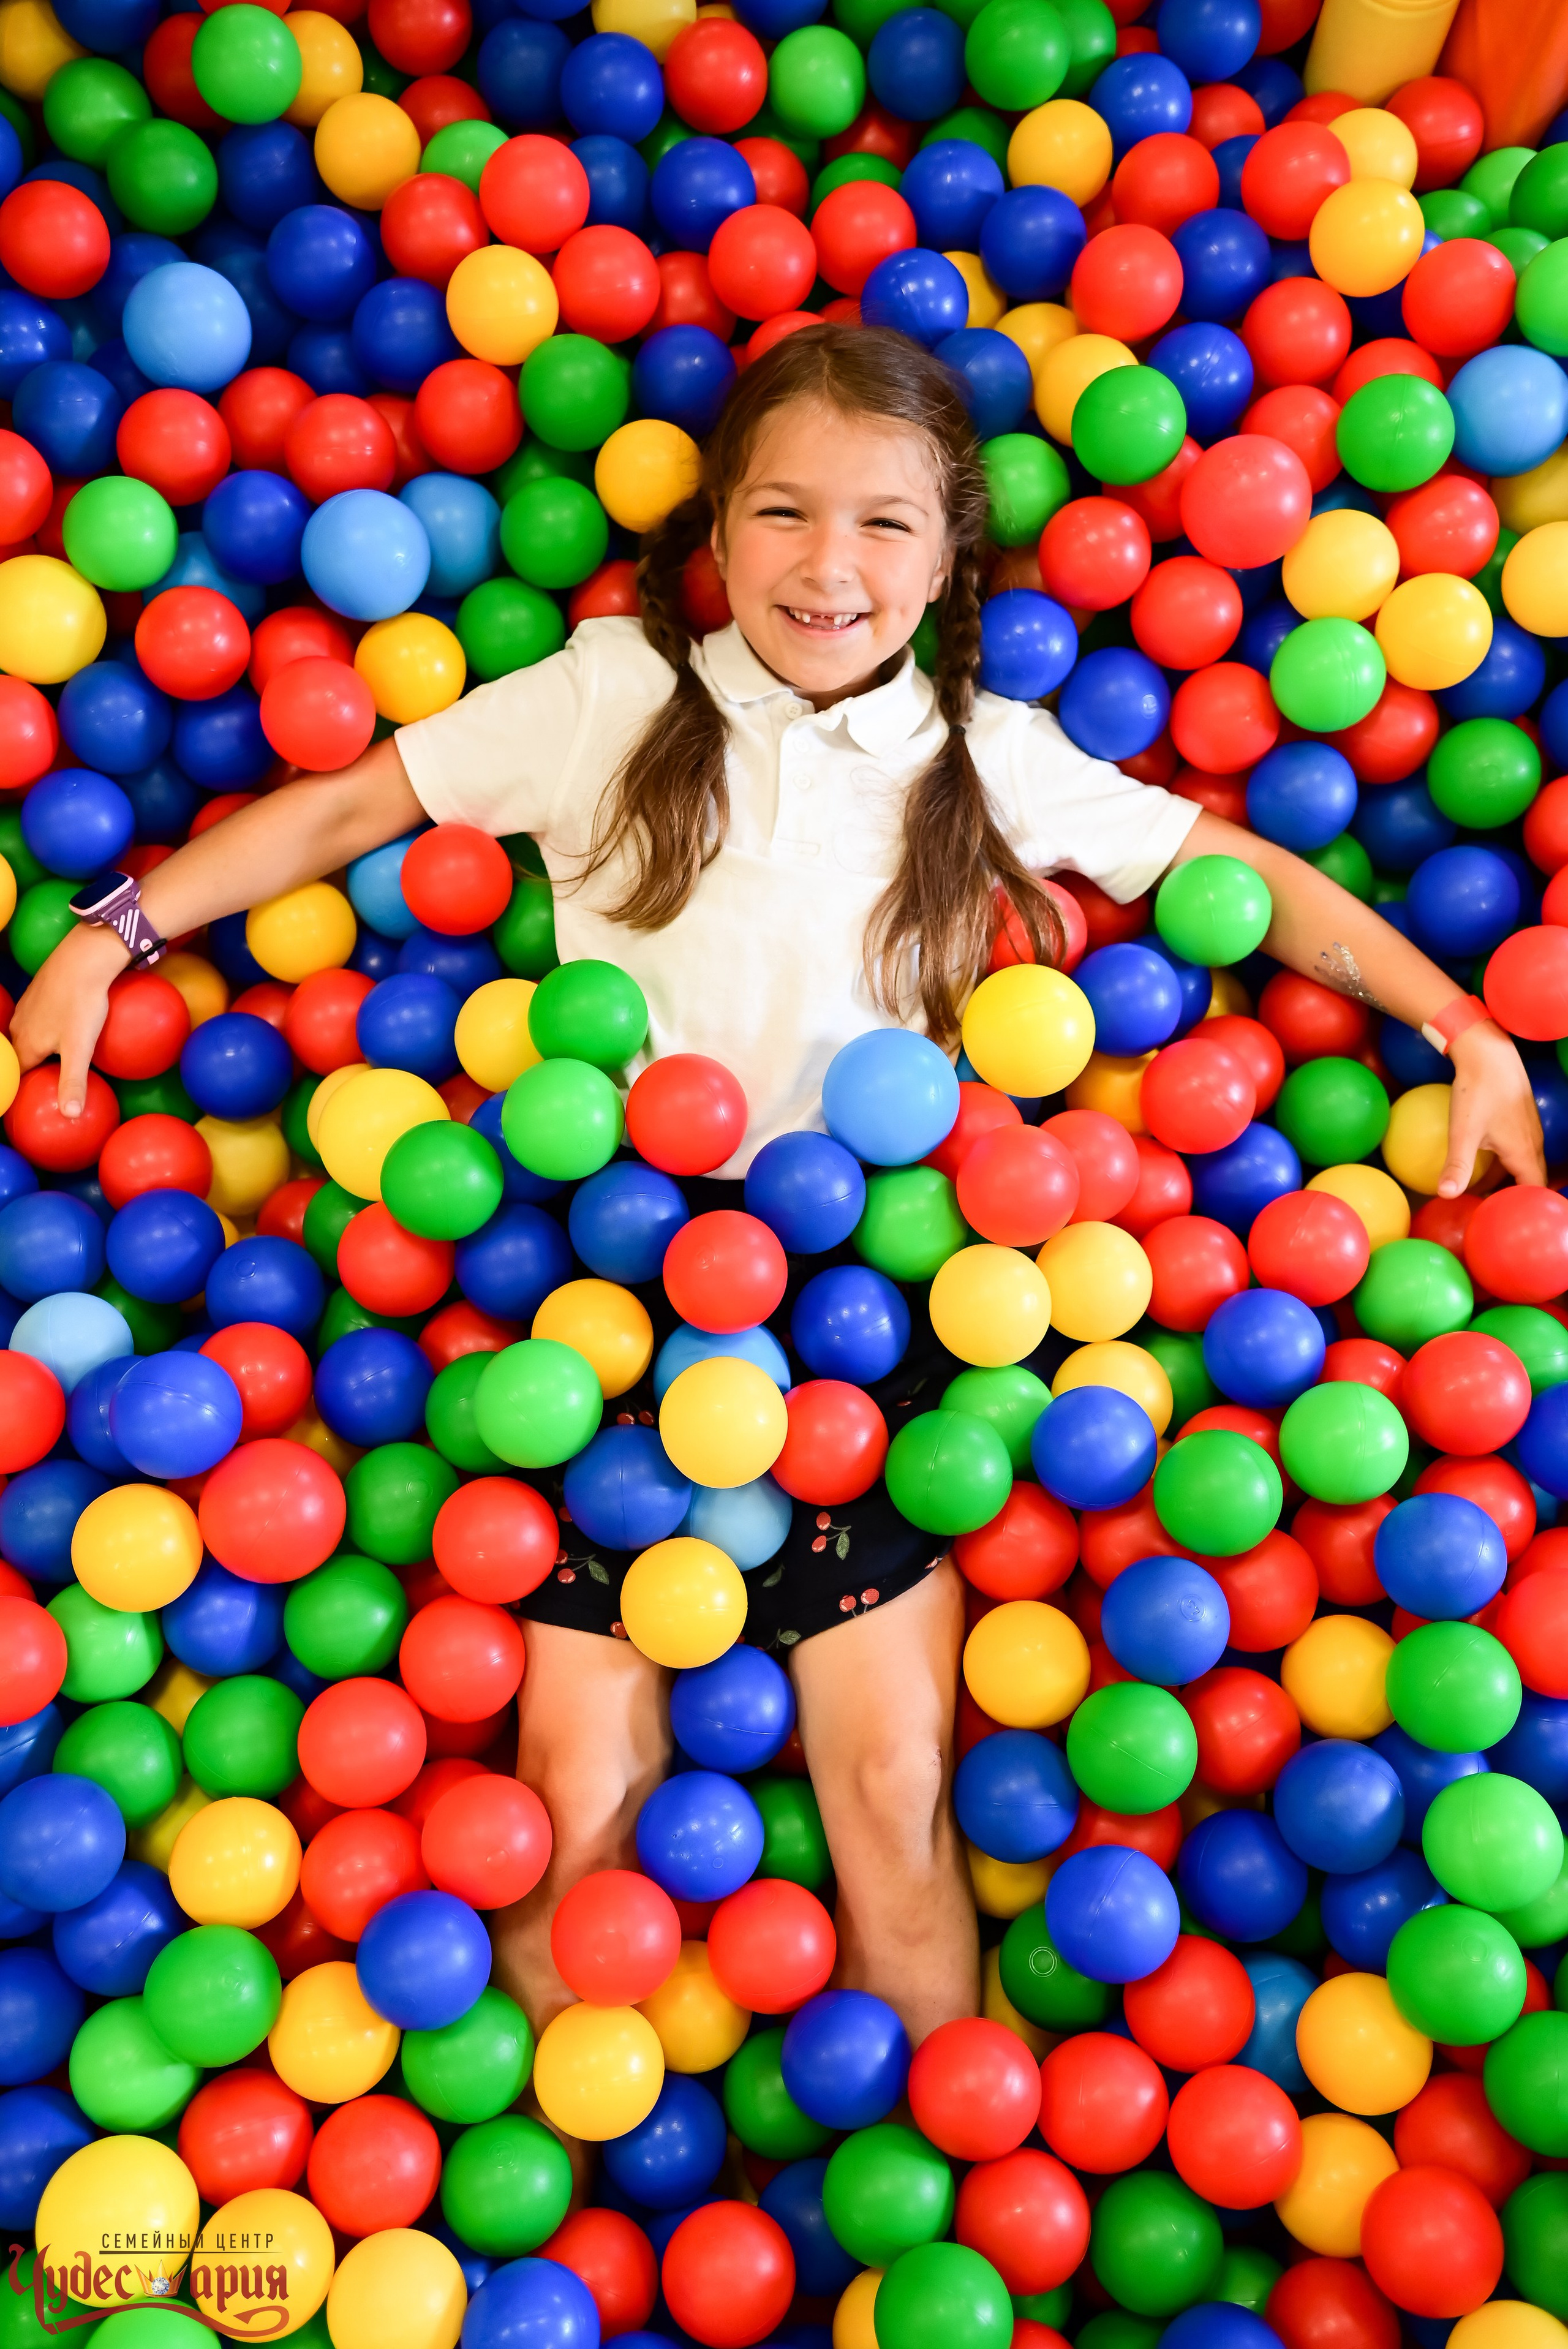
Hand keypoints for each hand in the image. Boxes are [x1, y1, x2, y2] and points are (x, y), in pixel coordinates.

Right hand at [11, 924, 130, 1116]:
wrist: (84, 958)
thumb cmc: (82, 1004)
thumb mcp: (80, 1048)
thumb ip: (73, 1082)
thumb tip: (69, 1116)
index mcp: (25, 1045)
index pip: (17, 1077)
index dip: (23, 1090)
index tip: (29, 1101)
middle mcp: (19, 1027)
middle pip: (19, 1058)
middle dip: (26, 1072)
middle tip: (41, 1086)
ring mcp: (26, 1009)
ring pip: (25, 1037)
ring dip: (34, 1052)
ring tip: (50, 1065)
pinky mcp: (38, 994)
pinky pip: (35, 1021)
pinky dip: (42, 1032)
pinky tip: (60, 1033)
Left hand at [1439, 1021, 1545, 1196]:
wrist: (1487, 1051)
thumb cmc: (1477, 1091)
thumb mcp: (1463, 1132)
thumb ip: (1457, 1165)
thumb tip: (1446, 1195)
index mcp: (1525, 1152)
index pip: (1534, 1190)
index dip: (1525, 1208)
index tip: (1507, 1220)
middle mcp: (1533, 1143)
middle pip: (1531, 1180)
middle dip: (1515, 1197)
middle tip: (1493, 1213)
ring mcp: (1528, 1129)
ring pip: (1524, 1164)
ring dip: (1508, 1180)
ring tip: (1484, 1195)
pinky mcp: (1520, 1118)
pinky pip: (1517, 1150)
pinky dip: (1504, 1163)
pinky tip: (1481, 1164)